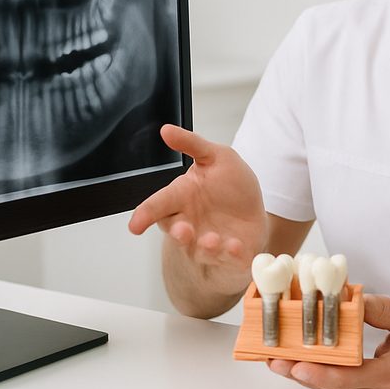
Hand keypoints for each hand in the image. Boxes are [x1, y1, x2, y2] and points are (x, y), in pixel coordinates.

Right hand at [128, 124, 266, 294]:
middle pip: (176, 231)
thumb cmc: (230, 185)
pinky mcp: (230, 255)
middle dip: (178, 233)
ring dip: (206, 246)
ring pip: (200, 249)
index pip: (158, 206)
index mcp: (182, 198)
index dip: (144, 215)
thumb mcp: (216, 156)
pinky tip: (236, 247)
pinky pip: (228, 259)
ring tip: (212, 240)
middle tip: (183, 230)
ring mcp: (209, 241)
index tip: (134, 225)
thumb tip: (166, 130)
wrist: (255, 210)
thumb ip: (192, 144)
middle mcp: (190, 222)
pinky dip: (231, 255)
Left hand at [267, 295, 389, 388]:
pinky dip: (309, 368)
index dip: (321, 373)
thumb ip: (382, 309)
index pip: (350, 378)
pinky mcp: (356, 388)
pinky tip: (288, 356)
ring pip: (325, 385)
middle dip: (298, 371)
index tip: (297, 365)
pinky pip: (328, 381)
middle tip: (272, 357)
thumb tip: (351, 300)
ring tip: (271, 355)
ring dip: (298, 370)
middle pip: (330, 384)